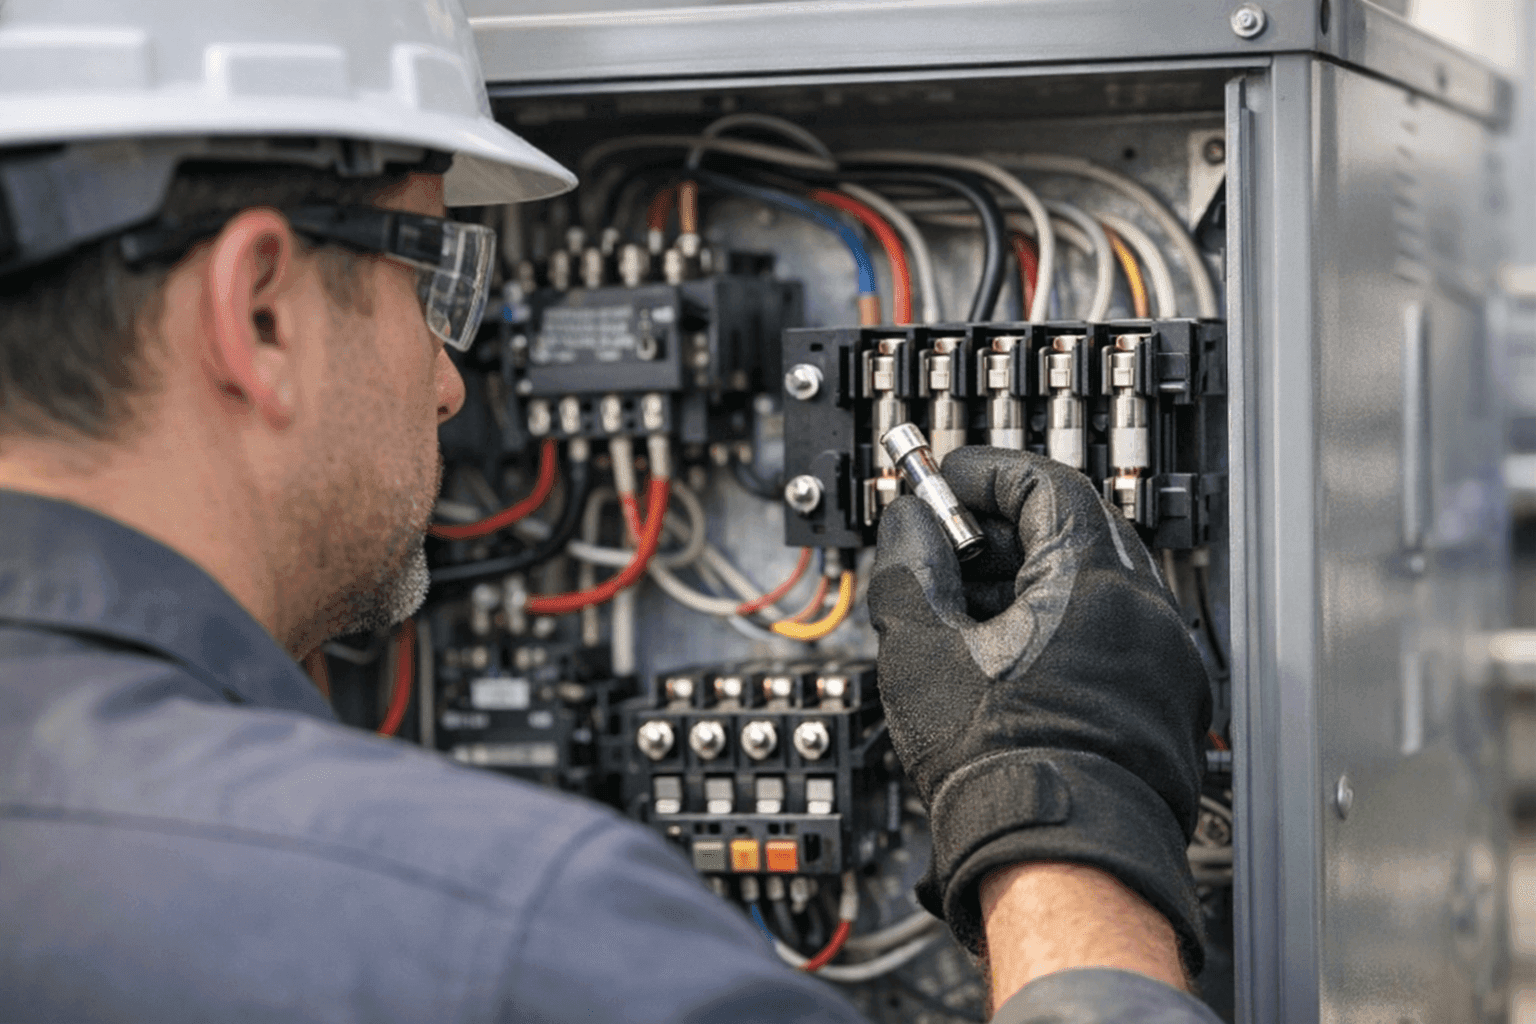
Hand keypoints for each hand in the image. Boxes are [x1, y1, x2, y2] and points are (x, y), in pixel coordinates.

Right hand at [868, 447, 1211, 973]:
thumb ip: (910, 562)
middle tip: (948, 547)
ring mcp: (1166, 660)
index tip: (948, 482)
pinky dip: (1066, 628)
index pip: (1045, 481)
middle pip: (1074, 528)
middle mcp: (1147, 611)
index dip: (986, 473)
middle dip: (1002, 530)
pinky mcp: (1168, 705)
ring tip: (969, 616)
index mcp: (1094, 579)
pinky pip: (1116, 636)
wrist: (1061, 858)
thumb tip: (910, 521)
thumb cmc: (1000, 764)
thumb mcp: (921, 647)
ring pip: (1095, 586)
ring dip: (1031, 581)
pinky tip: (1013, 663)